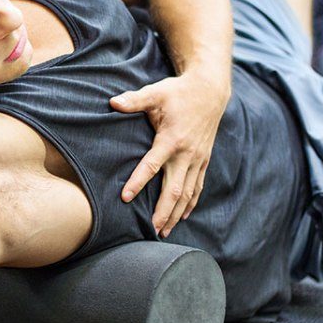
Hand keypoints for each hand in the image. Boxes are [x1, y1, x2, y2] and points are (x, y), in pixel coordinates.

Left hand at [110, 68, 229, 237]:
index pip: (152, 166)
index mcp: (172, 139)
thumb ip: (134, 100)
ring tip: (164, 231)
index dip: (138, 182)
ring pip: (188, 193)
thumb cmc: (178, 92)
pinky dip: (190, 204)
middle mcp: (187, 154)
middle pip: (175, 190)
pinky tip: (182, 216)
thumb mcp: (155, 92)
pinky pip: (198, 187)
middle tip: (151, 230)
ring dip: (176, 213)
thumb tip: (112, 103)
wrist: (210, 91)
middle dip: (163, 212)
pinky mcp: (204, 160)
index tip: (125, 198)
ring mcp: (198, 159)